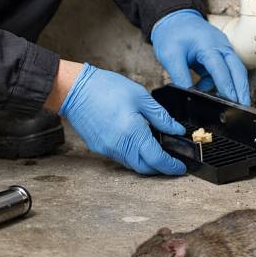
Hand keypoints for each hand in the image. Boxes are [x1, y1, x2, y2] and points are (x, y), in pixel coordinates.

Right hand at [58, 64, 186, 174]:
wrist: (75, 89)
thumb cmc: (105, 88)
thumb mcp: (140, 96)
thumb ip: (160, 116)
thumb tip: (176, 129)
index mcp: (133, 133)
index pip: (157, 159)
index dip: (171, 166)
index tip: (180, 167)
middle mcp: (120, 146)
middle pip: (144, 168)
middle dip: (159, 168)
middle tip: (170, 160)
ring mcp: (107, 148)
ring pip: (131, 164)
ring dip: (145, 161)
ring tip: (154, 148)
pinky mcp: (98, 147)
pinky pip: (120, 157)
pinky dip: (131, 154)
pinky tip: (135, 141)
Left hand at [150, 9, 250, 105]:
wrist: (173, 18)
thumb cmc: (172, 34)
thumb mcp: (170, 56)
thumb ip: (180, 77)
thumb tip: (188, 96)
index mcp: (208, 45)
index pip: (221, 69)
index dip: (227, 87)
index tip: (232, 103)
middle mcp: (221, 46)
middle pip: (238, 70)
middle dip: (242, 90)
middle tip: (245, 110)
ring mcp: (222, 49)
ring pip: (235, 71)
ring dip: (234, 88)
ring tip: (232, 107)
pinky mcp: (219, 54)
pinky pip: (224, 71)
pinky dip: (219, 82)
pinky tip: (208, 92)